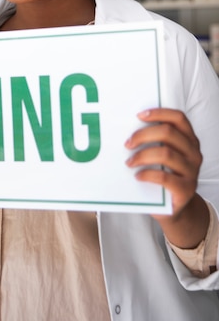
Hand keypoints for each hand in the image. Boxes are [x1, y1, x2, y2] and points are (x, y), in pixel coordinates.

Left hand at [125, 107, 208, 247]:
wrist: (175, 208)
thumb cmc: (164, 175)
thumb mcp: (161, 155)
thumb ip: (154, 141)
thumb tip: (126, 128)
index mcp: (189, 139)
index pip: (178, 118)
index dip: (159, 113)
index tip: (138, 115)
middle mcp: (193, 153)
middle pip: (168, 133)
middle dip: (143, 135)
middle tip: (127, 143)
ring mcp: (192, 171)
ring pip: (165, 153)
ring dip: (142, 155)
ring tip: (129, 162)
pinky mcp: (186, 189)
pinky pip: (164, 177)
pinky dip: (147, 174)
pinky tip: (137, 176)